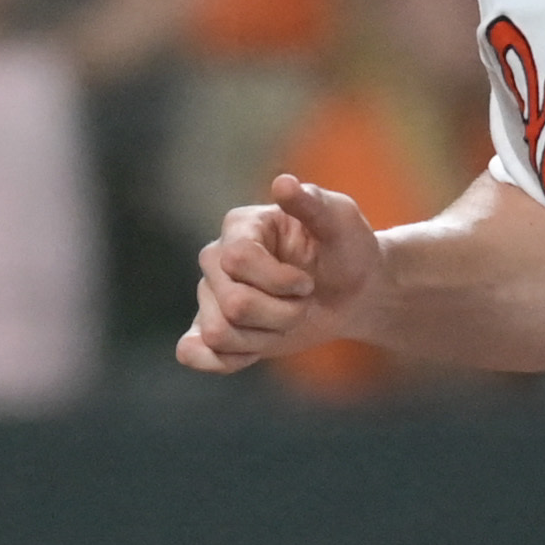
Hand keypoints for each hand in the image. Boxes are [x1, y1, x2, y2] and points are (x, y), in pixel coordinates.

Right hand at [180, 171, 392, 369]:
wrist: (352, 292)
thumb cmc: (347, 250)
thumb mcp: (341, 222)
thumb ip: (312, 203)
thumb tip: (283, 183)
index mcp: (240, 226)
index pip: (238, 260)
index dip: (280, 281)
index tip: (308, 282)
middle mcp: (216, 259)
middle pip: (232, 304)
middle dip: (281, 314)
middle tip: (302, 303)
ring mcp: (209, 295)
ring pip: (219, 334)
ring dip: (266, 336)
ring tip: (285, 320)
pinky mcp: (211, 328)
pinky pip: (192, 353)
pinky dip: (224, 360)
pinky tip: (254, 351)